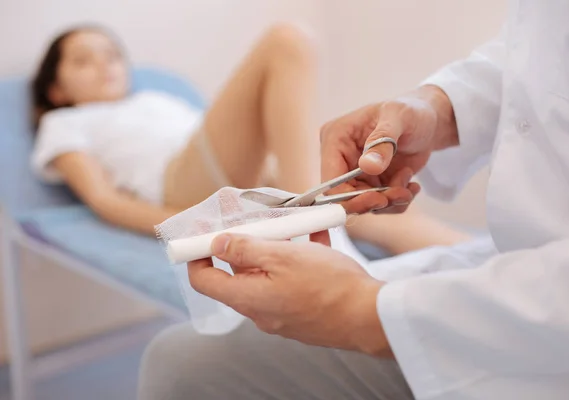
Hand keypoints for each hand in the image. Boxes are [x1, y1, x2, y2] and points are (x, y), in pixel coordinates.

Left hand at [187, 232, 393, 357]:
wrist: (370, 317)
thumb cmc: (328, 286)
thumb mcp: (282, 257)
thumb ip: (245, 249)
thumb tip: (217, 243)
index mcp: (248, 298)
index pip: (205, 280)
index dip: (198, 256)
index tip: (203, 235)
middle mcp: (261, 310)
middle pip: (240, 273)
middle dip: (248, 244)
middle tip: (260, 221)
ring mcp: (283, 313)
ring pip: (270, 273)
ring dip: (278, 248)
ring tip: (295, 225)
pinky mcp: (304, 311)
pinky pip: (293, 281)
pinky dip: (299, 259)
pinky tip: (318, 238)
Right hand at [320, 84, 457, 213]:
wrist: (428, 121)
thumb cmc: (411, 110)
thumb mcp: (399, 117)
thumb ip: (382, 141)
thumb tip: (368, 166)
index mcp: (336, 138)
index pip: (330, 179)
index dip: (349, 197)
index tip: (378, 199)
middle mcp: (341, 157)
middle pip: (345, 196)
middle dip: (374, 201)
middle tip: (401, 195)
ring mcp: (356, 173)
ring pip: (364, 203)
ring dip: (390, 201)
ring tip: (409, 184)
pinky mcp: (371, 183)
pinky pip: (379, 204)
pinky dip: (397, 201)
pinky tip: (411, 186)